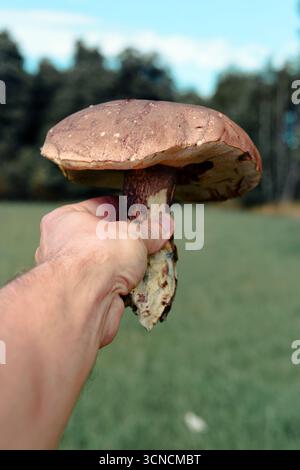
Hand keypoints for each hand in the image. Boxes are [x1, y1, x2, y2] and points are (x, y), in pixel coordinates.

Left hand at [35, 197, 171, 346]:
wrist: (86, 302)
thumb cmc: (98, 256)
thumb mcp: (134, 233)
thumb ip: (150, 230)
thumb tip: (164, 225)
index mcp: (66, 219)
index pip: (100, 206)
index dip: (126, 209)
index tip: (146, 214)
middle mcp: (64, 244)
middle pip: (106, 236)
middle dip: (130, 240)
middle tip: (152, 239)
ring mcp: (74, 273)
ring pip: (110, 263)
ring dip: (130, 264)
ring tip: (151, 260)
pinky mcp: (85, 295)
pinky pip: (111, 284)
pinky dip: (126, 284)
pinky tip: (142, 282)